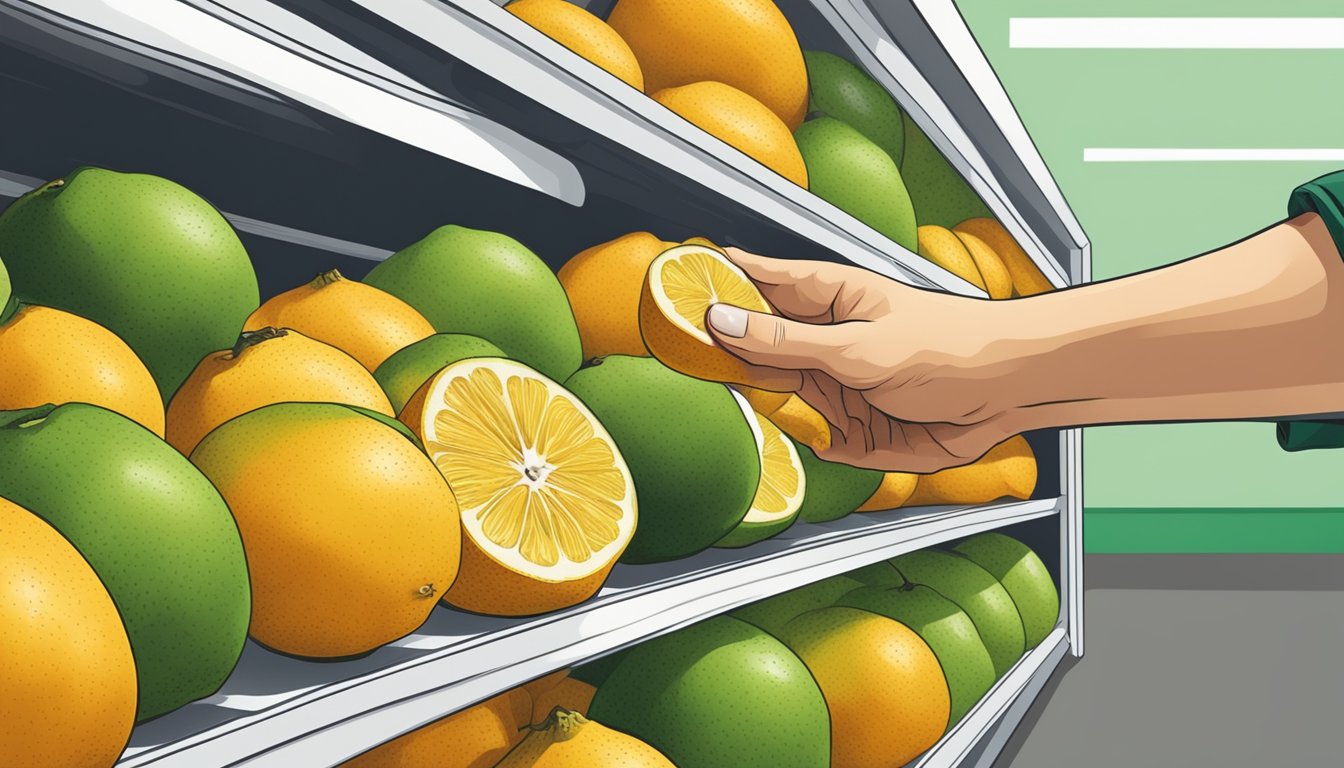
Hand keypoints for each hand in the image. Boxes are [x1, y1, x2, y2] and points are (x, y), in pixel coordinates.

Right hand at [706, 247, 1027, 472]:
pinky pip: (811, 439)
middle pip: (756, 348)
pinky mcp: (852, 430)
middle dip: (726, 358)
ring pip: (777, 399)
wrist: (1009, 394)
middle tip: (680, 359)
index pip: (756, 281)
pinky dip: (807, 444)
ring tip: (751, 408)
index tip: (665, 280)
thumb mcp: (857, 346)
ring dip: (769, 408)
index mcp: (826, 299)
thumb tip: (719, 321)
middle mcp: (825, 342)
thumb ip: (785, 343)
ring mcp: (837, 386)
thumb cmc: (949, 348)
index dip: (713, 278)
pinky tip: (807, 440)